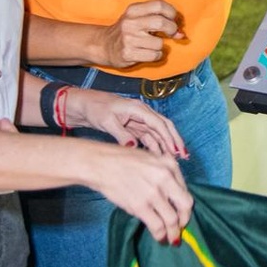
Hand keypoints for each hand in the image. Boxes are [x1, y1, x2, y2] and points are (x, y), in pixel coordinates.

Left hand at [65, 89, 187, 157]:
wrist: (84, 106)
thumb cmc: (95, 109)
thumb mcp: (107, 121)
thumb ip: (121, 134)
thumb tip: (134, 146)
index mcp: (138, 108)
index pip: (159, 123)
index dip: (169, 137)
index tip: (176, 150)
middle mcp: (142, 113)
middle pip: (164, 127)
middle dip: (174, 140)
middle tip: (183, 156)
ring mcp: (139, 120)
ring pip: (158, 134)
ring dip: (166, 145)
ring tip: (174, 160)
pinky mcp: (134, 127)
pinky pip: (149, 137)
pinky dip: (155, 146)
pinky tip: (159, 157)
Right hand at [92, 148, 192, 242]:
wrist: (102, 164)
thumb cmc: (124, 161)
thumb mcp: (151, 159)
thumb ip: (165, 174)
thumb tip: (173, 196)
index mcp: (170, 164)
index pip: (186, 190)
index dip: (185, 206)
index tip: (181, 214)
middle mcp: (166, 177)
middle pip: (185, 205)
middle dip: (184, 220)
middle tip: (180, 229)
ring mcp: (154, 192)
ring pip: (172, 219)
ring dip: (173, 232)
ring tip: (171, 239)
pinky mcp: (140, 206)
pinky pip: (157, 226)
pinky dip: (160, 235)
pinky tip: (159, 237)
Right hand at [95, 0, 184, 68]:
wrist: (104, 45)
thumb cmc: (127, 31)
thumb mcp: (139, 18)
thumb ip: (159, 19)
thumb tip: (181, 33)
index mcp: (133, 10)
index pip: (159, 5)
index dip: (171, 12)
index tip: (173, 19)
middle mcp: (130, 23)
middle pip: (161, 22)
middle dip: (172, 29)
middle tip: (171, 33)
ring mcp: (128, 39)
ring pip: (159, 43)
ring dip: (160, 46)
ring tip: (151, 45)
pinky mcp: (128, 53)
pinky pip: (154, 55)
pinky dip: (156, 56)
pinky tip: (148, 53)